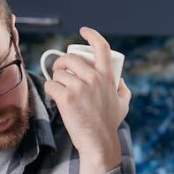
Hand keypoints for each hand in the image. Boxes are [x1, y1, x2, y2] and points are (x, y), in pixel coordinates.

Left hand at [43, 26, 131, 173]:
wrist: (98, 142)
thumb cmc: (109, 124)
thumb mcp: (123, 103)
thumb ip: (123, 89)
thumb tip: (119, 80)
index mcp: (107, 76)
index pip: (101, 47)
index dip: (91, 35)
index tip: (83, 31)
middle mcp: (94, 78)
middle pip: (70, 58)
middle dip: (61, 62)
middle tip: (59, 70)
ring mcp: (79, 87)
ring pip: (58, 73)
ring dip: (55, 79)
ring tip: (58, 88)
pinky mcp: (66, 98)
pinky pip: (50, 85)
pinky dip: (50, 90)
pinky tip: (54, 97)